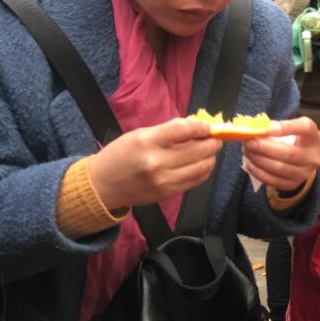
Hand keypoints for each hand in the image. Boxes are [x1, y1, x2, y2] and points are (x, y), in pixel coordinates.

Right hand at [88, 117, 221, 209]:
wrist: (102, 185)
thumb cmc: (120, 155)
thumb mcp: (139, 134)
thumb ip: (168, 131)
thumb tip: (196, 127)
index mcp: (146, 141)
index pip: (182, 130)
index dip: (201, 127)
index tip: (208, 127)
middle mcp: (156, 162)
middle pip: (197, 151)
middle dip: (212, 143)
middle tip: (216, 138)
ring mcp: (163, 181)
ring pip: (200, 168)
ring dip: (211, 157)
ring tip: (210, 151)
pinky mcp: (167, 193)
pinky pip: (195, 181)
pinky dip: (204, 171)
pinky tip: (203, 164)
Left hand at [242, 116, 319, 192]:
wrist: (304, 158)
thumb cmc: (295, 139)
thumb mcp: (292, 127)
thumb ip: (278, 126)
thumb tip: (260, 130)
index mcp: (313, 136)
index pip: (305, 128)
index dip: (286, 128)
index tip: (267, 129)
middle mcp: (313, 156)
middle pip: (288, 153)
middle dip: (264, 148)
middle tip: (249, 143)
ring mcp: (305, 173)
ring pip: (280, 168)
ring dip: (259, 160)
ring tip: (248, 152)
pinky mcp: (294, 184)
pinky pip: (275, 181)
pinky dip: (260, 173)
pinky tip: (251, 165)